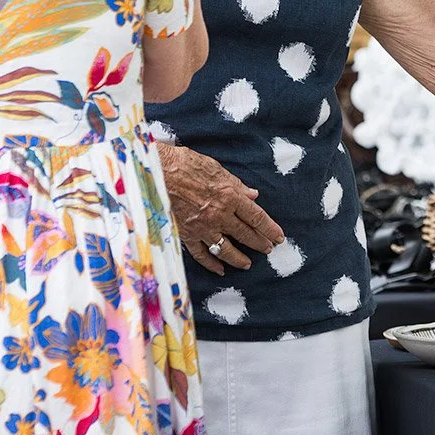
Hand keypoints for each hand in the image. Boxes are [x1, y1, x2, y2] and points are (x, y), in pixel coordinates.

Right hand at [159, 144, 284, 274]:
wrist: (156, 171)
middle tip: (268, 249)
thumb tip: (253, 195)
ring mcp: (202, 227)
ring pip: (225, 249)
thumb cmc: (186, 164)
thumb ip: (236, 185)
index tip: (279, 237)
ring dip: (239, 258)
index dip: (270, 228)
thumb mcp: (216, 169)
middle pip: (245, 234)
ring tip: (247, 263)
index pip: (256, 217)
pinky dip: (211, 264)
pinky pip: (201, 254)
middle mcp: (219, 215)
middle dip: (259, 244)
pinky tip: (220, 270)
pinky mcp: (186, 234)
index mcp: (229, 196)